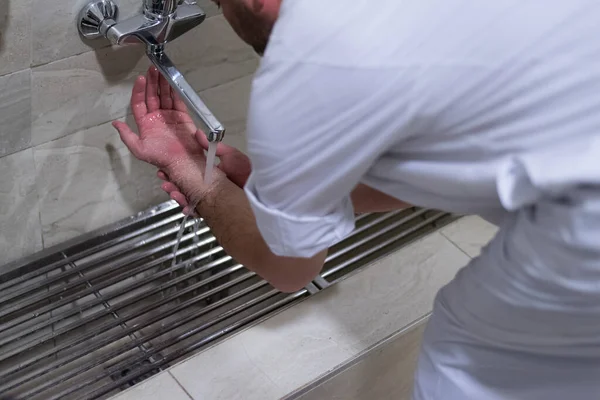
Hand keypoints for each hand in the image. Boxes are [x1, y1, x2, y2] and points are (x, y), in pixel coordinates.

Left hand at [113, 67, 208, 205]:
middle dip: (152, 82)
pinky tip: (171, 82)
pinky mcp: (182, 116)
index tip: (140, 79)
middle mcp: (157, 117)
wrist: (182, 163)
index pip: (139, 103)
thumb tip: (115, 123)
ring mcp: (169, 116)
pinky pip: (177, 101)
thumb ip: (127, 136)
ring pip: (164, 96)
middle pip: (152, 96)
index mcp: (145, 123)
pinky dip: (175, 91)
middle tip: (152, 69)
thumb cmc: (161, 158)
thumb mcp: (139, 149)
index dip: (138, 91)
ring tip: (161, 70)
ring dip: (162, 83)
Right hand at [159, 131, 252, 213]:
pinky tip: (185, 206)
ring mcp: (208, 199)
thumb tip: (198, 134)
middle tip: (164, 178)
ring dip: (177, 195)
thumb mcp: (231, 156)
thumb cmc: (248, 174)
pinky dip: (189, 209)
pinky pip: (197, 211)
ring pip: (187, 198)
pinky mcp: (212, 211)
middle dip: (171, 182)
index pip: (188, 171)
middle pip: (184, 185)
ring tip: (171, 190)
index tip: (165, 168)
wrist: (259, 195)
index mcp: (210, 173)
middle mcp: (207, 187)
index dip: (175, 170)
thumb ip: (213, 147)